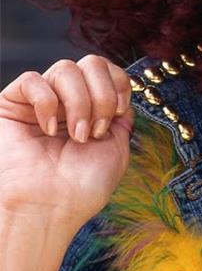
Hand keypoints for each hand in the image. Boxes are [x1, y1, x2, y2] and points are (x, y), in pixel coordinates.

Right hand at [0, 55, 134, 228]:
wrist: (51, 208)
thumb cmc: (82, 186)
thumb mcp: (118, 146)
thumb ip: (122, 113)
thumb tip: (121, 89)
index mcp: (92, 106)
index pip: (109, 69)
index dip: (119, 84)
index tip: (119, 113)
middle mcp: (67, 100)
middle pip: (91, 62)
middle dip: (102, 95)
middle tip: (96, 129)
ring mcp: (40, 101)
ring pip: (66, 68)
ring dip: (79, 102)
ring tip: (76, 135)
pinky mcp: (11, 105)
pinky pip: (32, 80)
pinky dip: (47, 103)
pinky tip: (49, 128)